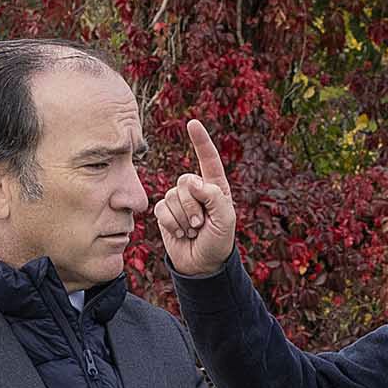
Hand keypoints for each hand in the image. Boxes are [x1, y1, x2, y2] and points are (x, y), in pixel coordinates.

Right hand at [152, 119, 236, 276]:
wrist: (201, 264)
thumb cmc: (219, 241)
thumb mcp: (226, 219)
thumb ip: (214, 196)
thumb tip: (193, 182)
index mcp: (215, 187)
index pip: (208, 159)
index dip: (200, 141)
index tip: (192, 123)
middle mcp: (196, 190)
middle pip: (186, 181)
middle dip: (192, 205)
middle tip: (201, 224)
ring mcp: (179, 201)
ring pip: (172, 196)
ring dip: (183, 218)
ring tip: (193, 231)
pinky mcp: (165, 212)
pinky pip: (161, 209)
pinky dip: (171, 224)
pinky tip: (180, 233)